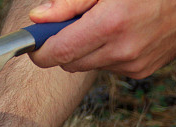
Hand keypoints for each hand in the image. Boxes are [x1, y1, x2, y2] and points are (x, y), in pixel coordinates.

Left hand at [28, 0, 175, 77]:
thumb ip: (69, 2)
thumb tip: (38, 19)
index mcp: (110, 24)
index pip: (58, 53)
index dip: (40, 50)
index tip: (33, 43)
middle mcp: (122, 50)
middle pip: (69, 63)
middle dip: (64, 46)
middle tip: (72, 24)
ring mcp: (133, 64)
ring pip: (89, 65)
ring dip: (88, 48)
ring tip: (107, 23)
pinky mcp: (142, 71)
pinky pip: (109, 67)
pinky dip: (108, 53)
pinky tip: (124, 33)